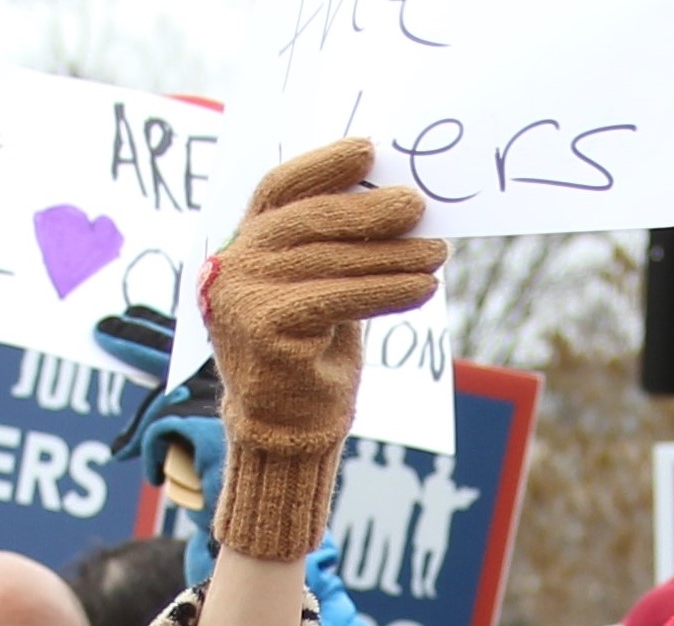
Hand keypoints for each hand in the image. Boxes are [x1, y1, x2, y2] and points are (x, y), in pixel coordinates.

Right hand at [203, 137, 446, 561]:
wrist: (286, 426)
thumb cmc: (310, 352)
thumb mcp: (318, 288)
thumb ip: (338, 247)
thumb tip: (399, 202)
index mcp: (241, 244)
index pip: (277, 189)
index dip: (322, 166)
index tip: (369, 151)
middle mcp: (235, 265)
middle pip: (313, 222)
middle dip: (372, 212)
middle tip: (419, 207)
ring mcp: (245, 296)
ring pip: (336, 263)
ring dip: (396, 256)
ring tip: (438, 252)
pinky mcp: (269, 328)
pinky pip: (343, 299)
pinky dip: (390, 292)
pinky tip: (425, 288)